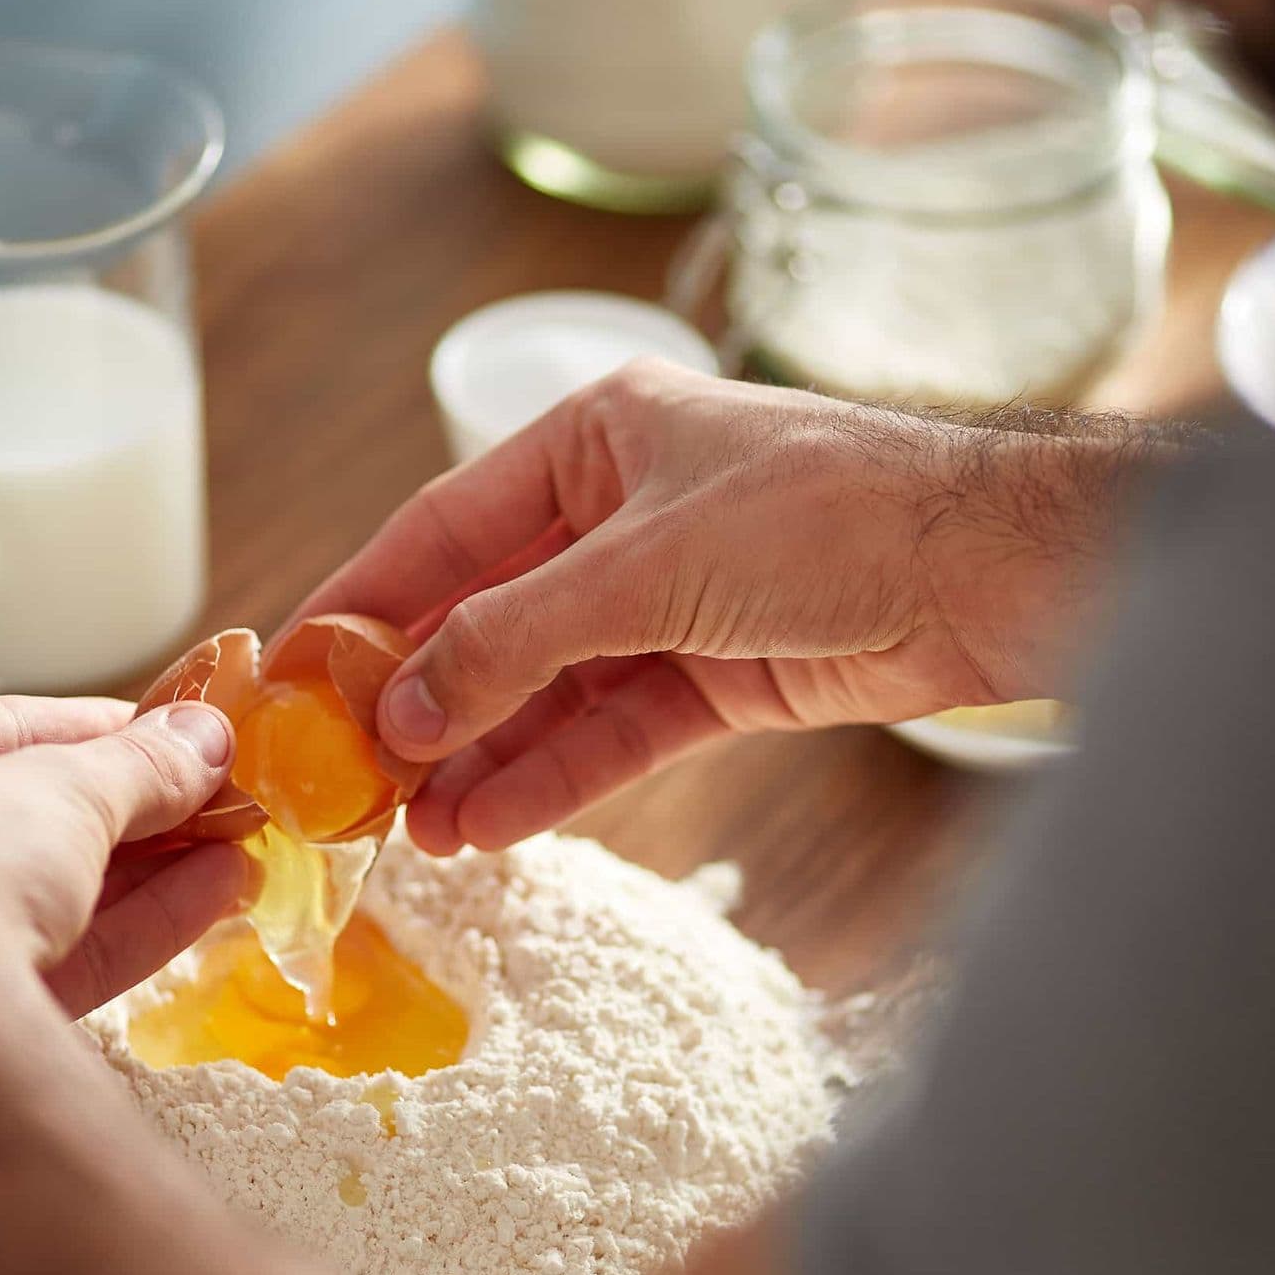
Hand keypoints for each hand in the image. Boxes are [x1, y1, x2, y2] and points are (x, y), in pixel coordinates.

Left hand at [0, 695, 246, 1035]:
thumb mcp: (67, 789)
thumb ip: (141, 762)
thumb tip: (208, 736)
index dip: (97, 730)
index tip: (172, 731)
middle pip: (21, 819)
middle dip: (132, 810)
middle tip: (211, 793)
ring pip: (40, 894)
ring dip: (148, 868)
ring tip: (232, 842)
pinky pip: (46, 955)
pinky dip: (130, 925)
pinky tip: (215, 894)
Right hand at [296, 360, 1143, 852]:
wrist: (984, 572)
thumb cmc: (822, 514)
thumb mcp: (643, 567)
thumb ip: (513, 639)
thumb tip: (401, 712)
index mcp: (591, 443)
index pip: (443, 529)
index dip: (363, 602)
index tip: (291, 672)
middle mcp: (619, 517)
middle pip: (488, 618)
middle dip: (421, 701)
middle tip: (347, 779)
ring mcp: (666, 602)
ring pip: (546, 689)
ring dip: (482, 757)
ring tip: (412, 831)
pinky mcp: (714, 675)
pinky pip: (611, 731)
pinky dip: (554, 777)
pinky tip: (491, 823)